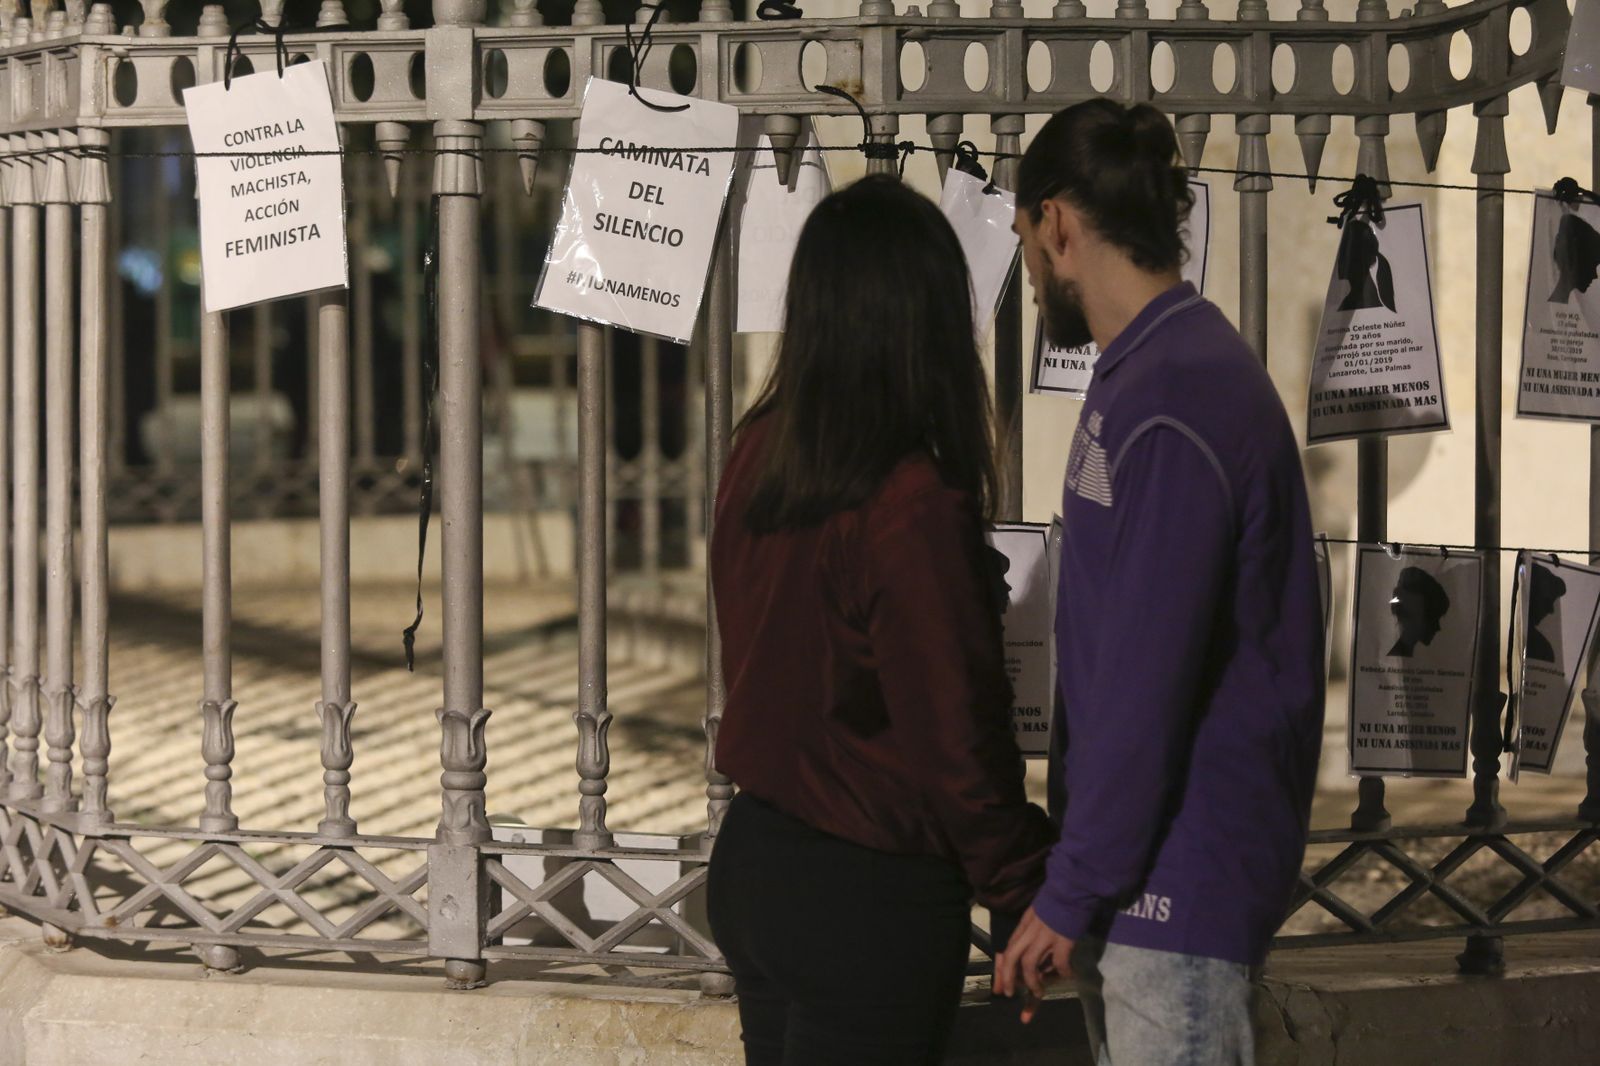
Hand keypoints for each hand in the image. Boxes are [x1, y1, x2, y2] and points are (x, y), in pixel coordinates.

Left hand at [992, 906, 1073, 1023]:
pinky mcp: (1063, 940)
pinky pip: (1059, 963)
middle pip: (1012, 957)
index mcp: (1024, 924)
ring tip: (1039, 992)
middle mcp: (1030, 931)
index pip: (1008, 948)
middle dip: (1008, 978)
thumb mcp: (1037, 914)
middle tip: (1010, 993)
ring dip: (1032, 981)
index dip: (1002, 969)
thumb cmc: (1057, 901)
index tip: (1000, 986)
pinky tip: (1069, 976)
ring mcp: (1046, 936)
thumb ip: (1030, 931)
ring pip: (1029, 964)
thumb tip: (1031, 955)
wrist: (1073, 888)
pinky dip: (1063, 973)